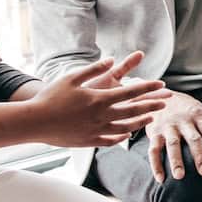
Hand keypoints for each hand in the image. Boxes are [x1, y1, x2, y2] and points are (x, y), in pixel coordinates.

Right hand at [29, 54, 170, 147]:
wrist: (34, 122)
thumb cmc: (51, 96)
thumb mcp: (72, 77)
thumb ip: (94, 69)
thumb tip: (111, 60)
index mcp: (100, 99)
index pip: (131, 92)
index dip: (149, 88)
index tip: (162, 85)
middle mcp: (102, 116)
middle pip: (134, 111)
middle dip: (152, 106)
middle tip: (166, 103)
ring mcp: (96, 131)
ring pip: (126, 128)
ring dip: (140, 122)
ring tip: (151, 119)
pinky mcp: (88, 141)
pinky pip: (111, 140)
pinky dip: (122, 137)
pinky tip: (127, 134)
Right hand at [148, 91, 201, 183]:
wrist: (161, 95)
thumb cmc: (188, 110)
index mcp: (199, 116)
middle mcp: (184, 121)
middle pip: (193, 139)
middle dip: (199, 155)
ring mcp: (168, 126)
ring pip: (172, 144)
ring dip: (176, 160)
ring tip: (180, 177)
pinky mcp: (154, 132)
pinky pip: (153, 149)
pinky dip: (156, 165)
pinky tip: (161, 179)